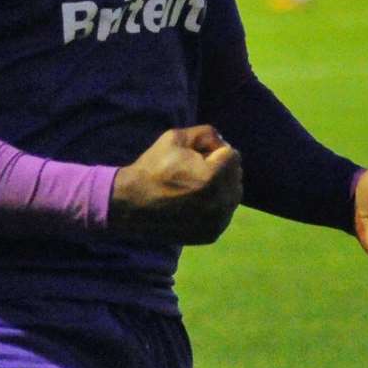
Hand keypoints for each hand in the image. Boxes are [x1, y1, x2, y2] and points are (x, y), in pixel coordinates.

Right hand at [108, 125, 242, 244]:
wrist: (131, 204)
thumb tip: (222, 141)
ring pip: (232, 196)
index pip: (233, 155)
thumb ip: (205, 133)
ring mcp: (218, 221)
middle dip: (220, 170)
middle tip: (194, 172)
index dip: (213, 151)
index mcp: (214, 176)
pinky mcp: (212, 234)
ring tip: (194, 188)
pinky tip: (193, 204)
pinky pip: (223, 214)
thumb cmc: (152, 168)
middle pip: (236, 176)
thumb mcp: (174, 138)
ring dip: (220, 189)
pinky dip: (213, 207)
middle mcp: (221, 201)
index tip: (194, 156)